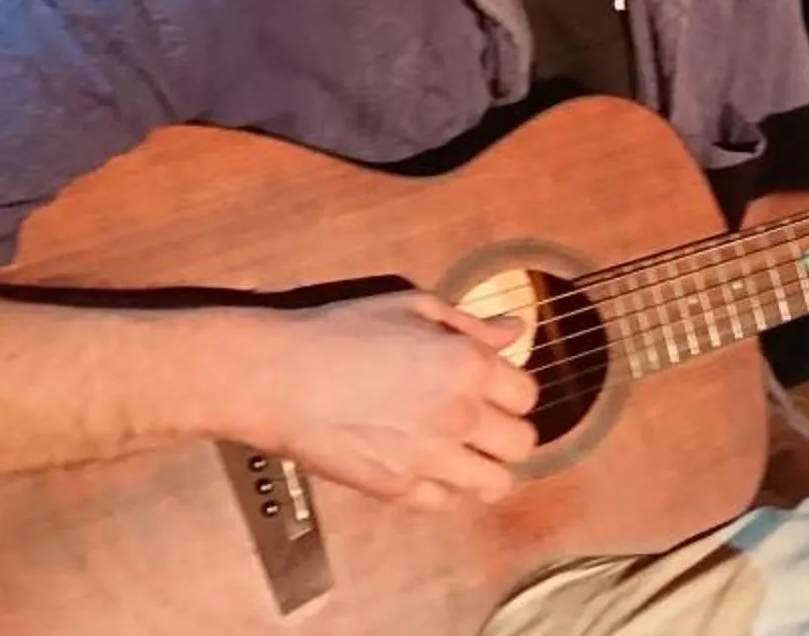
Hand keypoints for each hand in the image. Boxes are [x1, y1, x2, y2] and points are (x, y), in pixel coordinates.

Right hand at [225, 293, 539, 506]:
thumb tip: (513, 330)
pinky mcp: (398, 489)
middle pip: (522, 443)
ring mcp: (430, 458)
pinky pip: (446, 502)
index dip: (513, 391)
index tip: (496, 390)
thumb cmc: (341, 332)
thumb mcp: (411, 305)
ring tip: (467, 454)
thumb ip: (470, 323)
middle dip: (508, 431)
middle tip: (485, 423)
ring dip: (487, 468)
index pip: (528, 395)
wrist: (279, 376)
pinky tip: (427, 467)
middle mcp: (459, 416)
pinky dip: (443, 489)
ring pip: (496, 484)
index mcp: (468, 365)